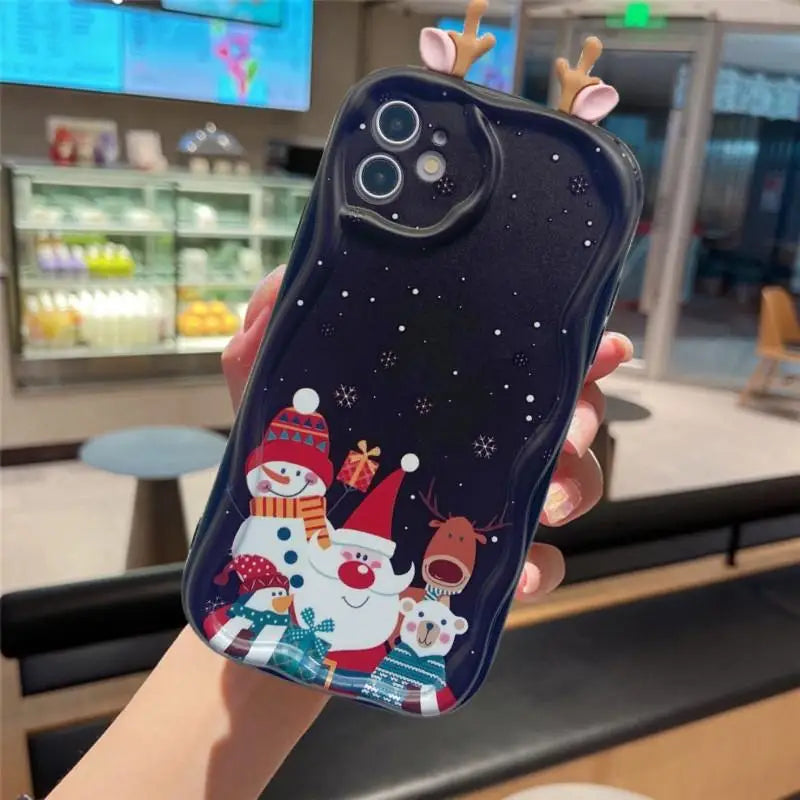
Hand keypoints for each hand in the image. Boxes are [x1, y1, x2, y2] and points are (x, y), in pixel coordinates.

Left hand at [222, 266, 633, 601]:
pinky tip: (517, 574)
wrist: (286, 581)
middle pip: (564, 418)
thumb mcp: (267, 407)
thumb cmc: (287, 482)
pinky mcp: (483, 572)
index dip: (574, 351)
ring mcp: (487, 508)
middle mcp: (479, 446)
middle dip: (585, 416)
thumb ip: (264, 348)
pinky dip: (541, 571)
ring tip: (547, 503)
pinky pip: (539, 570)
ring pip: (570, 487)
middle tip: (569, 429)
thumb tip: (280, 289)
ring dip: (576, 488)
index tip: (603, 346)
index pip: (520, 363)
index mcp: (444, 401)